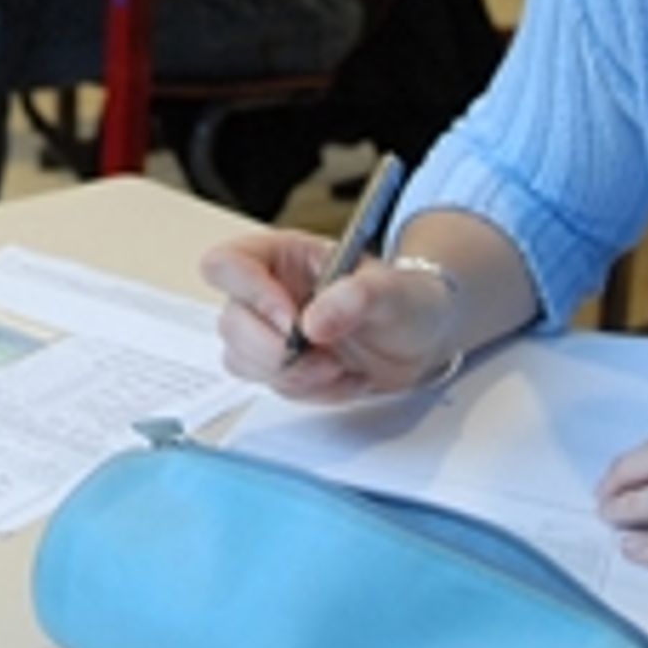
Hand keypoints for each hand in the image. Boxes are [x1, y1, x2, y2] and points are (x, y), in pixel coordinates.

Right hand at [198, 231, 455, 401]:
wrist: (422, 340)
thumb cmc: (405, 301)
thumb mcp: (394, 290)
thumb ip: (357, 296)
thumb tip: (314, 321)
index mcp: (282, 256)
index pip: (226, 264)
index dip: (249, 294)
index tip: (291, 321)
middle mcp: (266, 292)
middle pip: (230, 323)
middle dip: (274, 350)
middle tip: (323, 357)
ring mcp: (270, 333)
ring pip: (243, 361)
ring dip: (294, 375)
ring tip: (340, 366)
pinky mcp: (281, 368)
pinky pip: (274, 388)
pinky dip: (312, 391)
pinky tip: (343, 376)